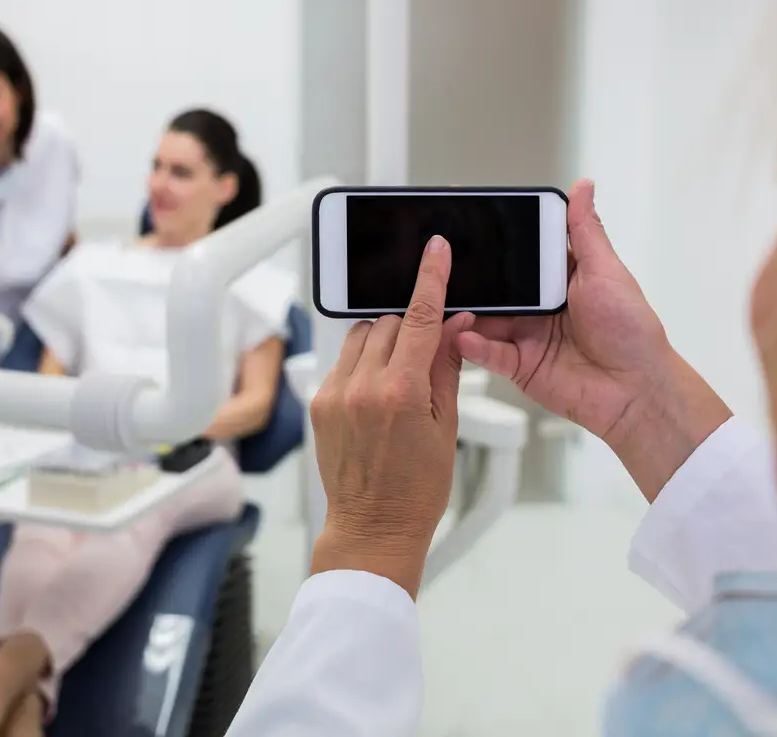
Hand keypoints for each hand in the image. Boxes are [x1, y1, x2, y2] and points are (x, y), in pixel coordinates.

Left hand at [309, 235, 473, 598]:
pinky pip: (344, 362)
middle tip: (427, 359)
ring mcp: (335, 394)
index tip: (435, 249)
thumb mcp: (445, 427)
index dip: (431, 278)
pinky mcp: (319, 403)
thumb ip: (447, 368)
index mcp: (400, 392)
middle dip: (413, 330)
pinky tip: (377, 395)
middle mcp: (362, 387)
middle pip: (390, 323)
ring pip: (362, 337)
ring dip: (384, 343)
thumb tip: (457, 324)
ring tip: (400, 380)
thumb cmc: (417, 489)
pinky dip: (363, 364)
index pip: (420, 318)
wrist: (372, 528)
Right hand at [455, 179, 731, 499]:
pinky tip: (464, 333)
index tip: (472, 225)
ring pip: (485, 319)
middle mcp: (539, 307)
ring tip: (447, 299)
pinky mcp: (519, 366)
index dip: (498, 243)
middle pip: (497, 287)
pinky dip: (473, 343)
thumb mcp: (606, 272)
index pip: (521, 256)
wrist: (636, 390)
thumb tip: (583, 186)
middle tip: (444, 264)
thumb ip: (585, 232)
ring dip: (467, 310)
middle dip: (474, 278)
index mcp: (559, 280)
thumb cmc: (631, 331)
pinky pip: (488, 353)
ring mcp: (526, 337)